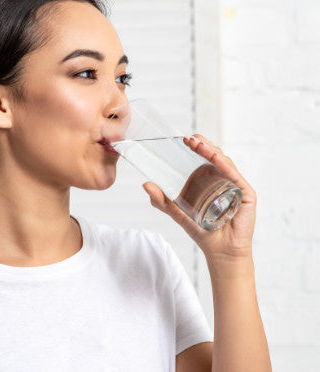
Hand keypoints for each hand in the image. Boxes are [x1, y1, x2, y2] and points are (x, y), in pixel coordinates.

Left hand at [142, 134, 256, 259]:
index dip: (196, 146)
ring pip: (225, 162)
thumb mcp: (177, 212)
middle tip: (189, 139)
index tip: (184, 139)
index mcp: (210, 179)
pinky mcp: (245, 194)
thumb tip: (145, 184)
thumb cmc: (202, 230)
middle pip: (215, 156)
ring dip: (211, 151)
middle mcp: (224, 179)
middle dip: (202, 145)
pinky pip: (235, 175)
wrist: (219, 251)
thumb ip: (162, 200)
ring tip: (198, 145)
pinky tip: (215, 158)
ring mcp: (235, 185)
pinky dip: (225, 165)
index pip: (204, 157)